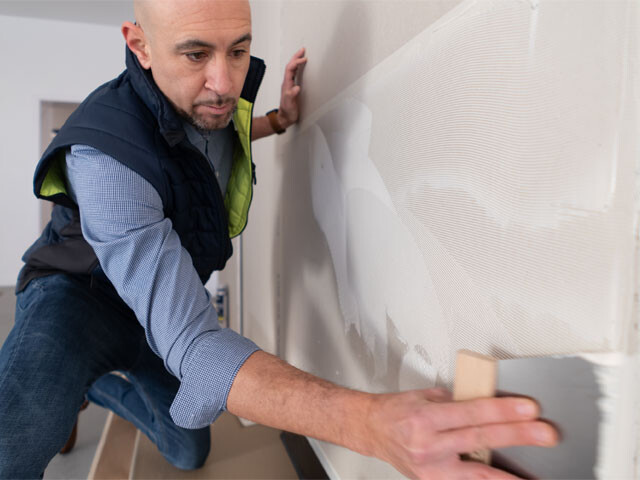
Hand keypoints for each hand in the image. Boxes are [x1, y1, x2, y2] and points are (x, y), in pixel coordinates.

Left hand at [278, 47, 306, 127]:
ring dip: (296, 60)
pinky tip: (301, 66)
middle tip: (303, 49)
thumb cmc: (288, 112)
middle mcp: (287, 82)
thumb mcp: (290, 104)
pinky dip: (298, 67)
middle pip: (290, 66)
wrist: (285, 117)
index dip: (296, 62)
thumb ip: (292, 96)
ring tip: (302, 54)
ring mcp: (289, 84)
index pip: (290, 69)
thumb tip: (296, 87)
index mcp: (286, 85)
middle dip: (296, 56)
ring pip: (292, 68)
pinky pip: (294, 73)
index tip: (304, 58)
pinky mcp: (292, 87)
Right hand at [365, 388, 557, 478]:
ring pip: (477, 474)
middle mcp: (428, 445)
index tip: (529, 409)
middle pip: (480, 439)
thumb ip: (457, 402)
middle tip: (545, 434)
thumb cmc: (397, 411)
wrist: (371, 429)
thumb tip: (489, 405)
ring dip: (508, 475)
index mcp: (426, 418)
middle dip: (517, 436)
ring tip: (534, 478)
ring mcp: (431, 468)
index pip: (473, 413)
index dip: (503, 410)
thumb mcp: (426, 396)